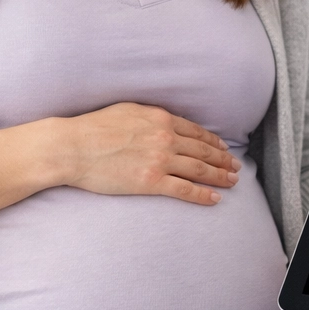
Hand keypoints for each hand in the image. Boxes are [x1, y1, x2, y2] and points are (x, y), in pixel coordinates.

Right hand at [60, 103, 240, 203]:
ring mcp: (160, 160)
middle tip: (236, 167)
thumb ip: (150, 116)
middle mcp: (165, 138)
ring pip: (199, 169)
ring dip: (219, 176)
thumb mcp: (127, 110)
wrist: (73, 147)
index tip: (223, 148)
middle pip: (203, 150)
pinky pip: (185, 190)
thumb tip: (162, 120)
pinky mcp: (151, 182)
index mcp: (160, 119)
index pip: (195, 131)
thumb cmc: (93, 127)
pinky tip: (215, 199)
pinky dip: (203, 195)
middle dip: (223, 159)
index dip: (213, 141)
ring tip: (232, 181)